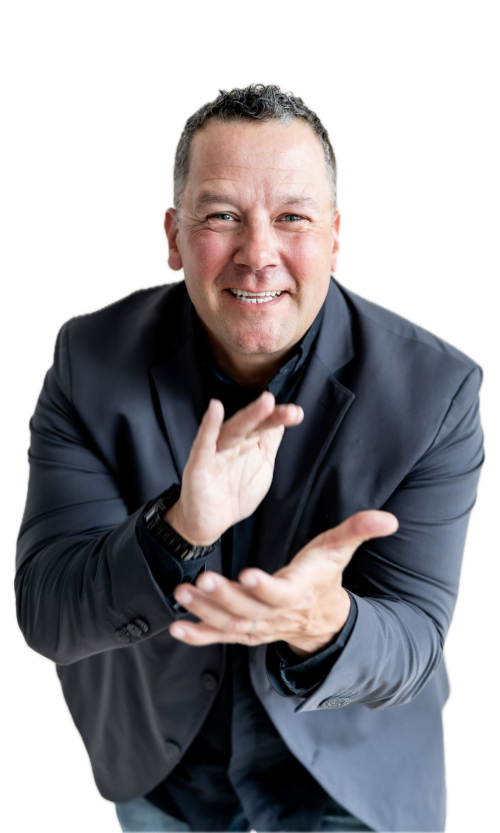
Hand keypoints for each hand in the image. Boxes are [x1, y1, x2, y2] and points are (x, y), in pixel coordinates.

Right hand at [168, 393, 303, 545]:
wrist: (210, 522)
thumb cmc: (234, 494)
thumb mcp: (261, 467)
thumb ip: (269, 444)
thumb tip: (282, 420)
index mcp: (246, 443)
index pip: (263, 426)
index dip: (278, 418)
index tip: (296, 413)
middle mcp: (230, 443)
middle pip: (250, 424)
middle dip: (267, 413)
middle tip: (285, 406)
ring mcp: (213, 452)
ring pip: (232, 430)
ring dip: (249, 415)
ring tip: (266, 402)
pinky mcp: (198, 465)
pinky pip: (203, 444)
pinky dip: (208, 427)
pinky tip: (215, 409)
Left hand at [169, 509, 398, 655]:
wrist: (322, 621)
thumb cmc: (325, 578)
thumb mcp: (340, 551)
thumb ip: (359, 531)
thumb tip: (389, 518)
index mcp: (298, 591)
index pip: (281, 592)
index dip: (266, 586)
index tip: (248, 575)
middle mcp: (275, 614)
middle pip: (248, 609)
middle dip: (224, 597)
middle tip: (201, 581)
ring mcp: (258, 627)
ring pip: (230, 624)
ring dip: (204, 612)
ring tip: (181, 595)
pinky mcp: (244, 632)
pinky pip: (220, 637)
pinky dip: (199, 635)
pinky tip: (177, 628)